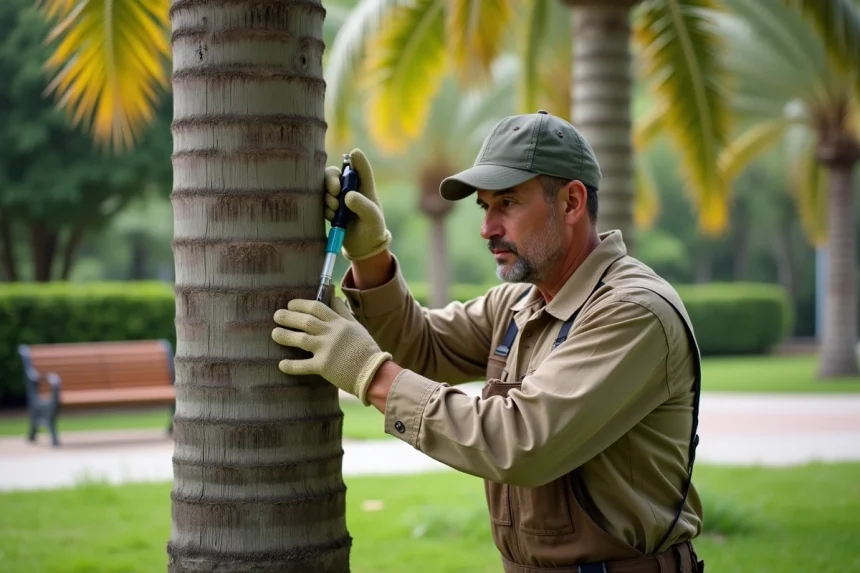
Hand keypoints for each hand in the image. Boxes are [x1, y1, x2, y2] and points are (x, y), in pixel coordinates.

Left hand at [271, 297, 391, 405]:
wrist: (374, 372)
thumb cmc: (366, 349)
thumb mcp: (357, 326)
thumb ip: (343, 312)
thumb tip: (335, 297)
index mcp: (339, 323)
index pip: (317, 308)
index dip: (301, 304)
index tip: (290, 304)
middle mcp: (331, 334)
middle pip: (306, 321)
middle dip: (289, 317)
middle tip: (277, 315)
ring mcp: (327, 350)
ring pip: (301, 340)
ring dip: (285, 336)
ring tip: (274, 334)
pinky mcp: (324, 367)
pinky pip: (304, 365)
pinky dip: (291, 365)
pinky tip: (281, 364)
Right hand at [324, 148, 391, 260]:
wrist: (362, 247)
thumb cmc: (372, 229)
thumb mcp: (373, 219)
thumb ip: (363, 206)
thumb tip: (347, 196)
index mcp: (365, 186)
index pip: (362, 168)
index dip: (357, 160)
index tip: (354, 154)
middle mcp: (350, 188)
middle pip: (335, 173)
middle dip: (331, 179)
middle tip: (335, 191)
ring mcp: (338, 197)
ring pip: (324, 186)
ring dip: (327, 195)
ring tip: (336, 210)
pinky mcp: (329, 207)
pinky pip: (319, 201)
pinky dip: (324, 206)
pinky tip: (332, 217)